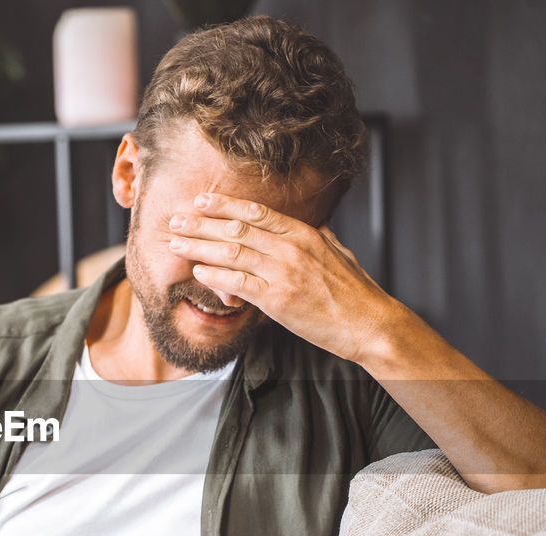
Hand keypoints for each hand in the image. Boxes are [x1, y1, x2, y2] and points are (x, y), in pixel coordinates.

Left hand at [166, 192, 398, 364]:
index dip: (224, 204)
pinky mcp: (278, 300)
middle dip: (201, 223)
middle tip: (175, 220)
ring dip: (199, 247)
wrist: (369, 324)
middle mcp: (291, 248)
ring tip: (175, 243)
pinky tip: (197, 272)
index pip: (256, 212)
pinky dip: (215, 276)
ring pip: (231, 253)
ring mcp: (283, 273)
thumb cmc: (355, 293)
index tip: (201, 201)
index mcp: (304, 234)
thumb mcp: (340, 254)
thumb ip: (321, 239)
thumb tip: (315, 228)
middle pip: (236, 229)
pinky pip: (238, 283)